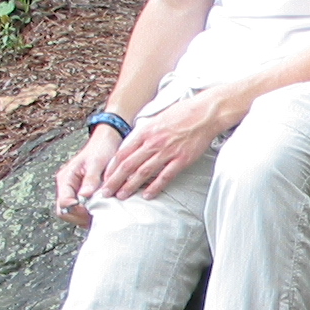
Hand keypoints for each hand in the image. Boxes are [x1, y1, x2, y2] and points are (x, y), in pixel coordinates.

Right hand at [55, 127, 123, 227]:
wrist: (107, 141)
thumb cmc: (101, 148)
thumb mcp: (96, 162)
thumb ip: (90, 179)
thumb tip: (85, 196)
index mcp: (66, 178)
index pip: (64, 204)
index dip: (77, 211)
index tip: (93, 210)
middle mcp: (67, 186)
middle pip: (65, 212)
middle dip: (80, 216)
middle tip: (98, 215)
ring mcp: (74, 191)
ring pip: (73, 213)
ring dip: (86, 216)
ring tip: (102, 212)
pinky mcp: (83, 193)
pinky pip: (82, 209)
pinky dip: (91, 212)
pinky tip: (103, 209)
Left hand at [97, 91, 231, 202]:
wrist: (204, 113)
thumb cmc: (182, 114)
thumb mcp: (156, 119)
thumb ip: (143, 133)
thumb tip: (132, 145)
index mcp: (145, 131)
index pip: (122, 153)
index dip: (111, 168)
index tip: (105, 178)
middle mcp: (153, 142)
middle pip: (128, 165)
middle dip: (114, 181)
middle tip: (106, 192)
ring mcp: (167, 152)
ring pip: (143, 172)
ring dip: (130, 186)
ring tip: (121, 196)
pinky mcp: (182, 159)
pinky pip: (165, 176)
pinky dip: (155, 187)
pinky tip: (147, 195)